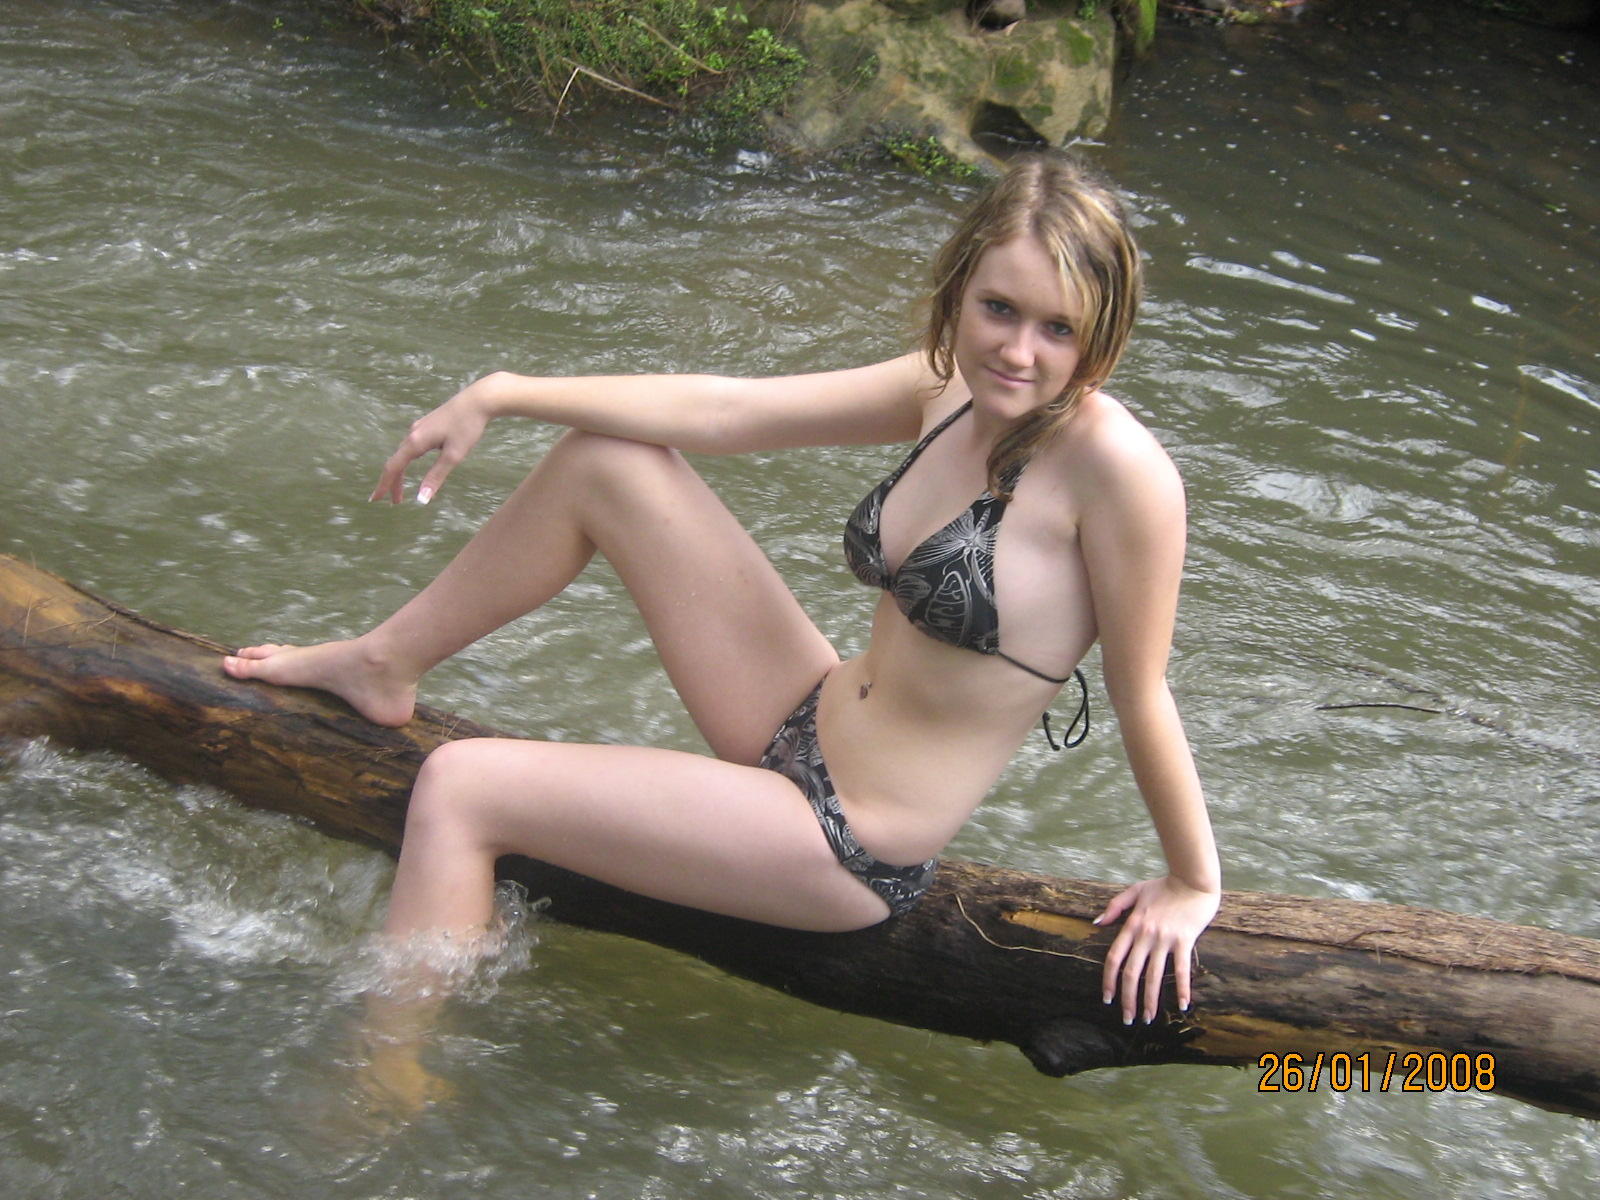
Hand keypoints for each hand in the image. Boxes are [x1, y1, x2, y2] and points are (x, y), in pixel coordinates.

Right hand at [369, 376, 496, 504]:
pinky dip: (407, 461)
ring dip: (400, 472)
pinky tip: (413, 464)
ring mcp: (419, 427)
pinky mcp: (426, 425)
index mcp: (416, 442)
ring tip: (402, 489)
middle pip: (396, 462)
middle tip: (395, 502)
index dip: (384, 485)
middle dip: (394, 483)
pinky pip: (410, 446)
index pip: (393, 467)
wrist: (477, 400)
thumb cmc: (467, 427)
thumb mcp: (454, 456)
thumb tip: (421, 499)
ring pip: (403, 453)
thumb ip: (436, 477)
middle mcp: (413, 433)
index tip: (376, 499)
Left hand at [1094, 875, 1219, 1025]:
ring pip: (1154, 976)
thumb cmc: (1164, 885)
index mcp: (1132, 925)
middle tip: (1127, 1019)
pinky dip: (1182, 989)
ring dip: (1150, 1000)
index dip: (1108, 980)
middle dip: (1127, 999)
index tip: (1107, 998)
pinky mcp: (1185, 940)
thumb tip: (1097, 923)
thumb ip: (1114, 907)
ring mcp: (1165, 939)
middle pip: (1131, 973)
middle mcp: (1145, 935)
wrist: (1192, 878)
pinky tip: (1182, 1006)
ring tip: (1148, 1019)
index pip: (1114, 958)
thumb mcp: (1135, 891)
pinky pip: (1181, 969)